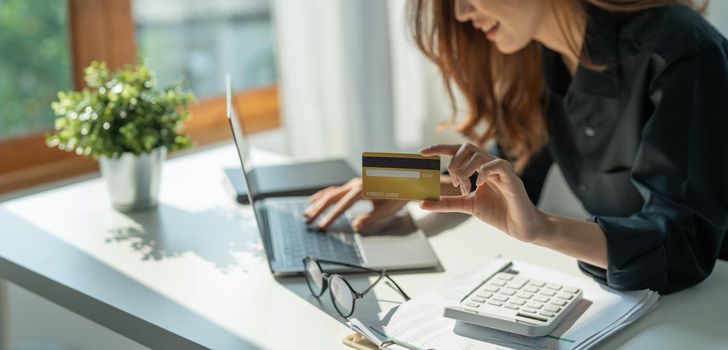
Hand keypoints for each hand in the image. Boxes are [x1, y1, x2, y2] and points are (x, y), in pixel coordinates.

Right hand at [303, 178, 407, 231]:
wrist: (407, 181)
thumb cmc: (399, 194)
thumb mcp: (387, 209)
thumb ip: (370, 218)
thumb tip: (355, 226)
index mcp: (363, 189)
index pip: (343, 205)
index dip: (331, 217)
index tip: (322, 226)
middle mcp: (356, 184)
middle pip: (332, 196)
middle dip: (318, 210)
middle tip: (308, 221)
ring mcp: (354, 183)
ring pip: (331, 193)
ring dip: (318, 204)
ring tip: (307, 213)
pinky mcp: (354, 185)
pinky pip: (335, 190)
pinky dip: (324, 196)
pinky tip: (315, 200)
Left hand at [419, 143, 552, 242]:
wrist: (520, 227)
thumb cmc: (498, 213)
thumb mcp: (467, 206)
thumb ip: (447, 203)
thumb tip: (423, 203)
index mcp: (479, 168)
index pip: (458, 150)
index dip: (440, 148)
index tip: (422, 152)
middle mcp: (490, 165)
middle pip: (467, 147)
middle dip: (454, 163)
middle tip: (455, 183)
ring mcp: (502, 170)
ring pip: (479, 154)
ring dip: (465, 170)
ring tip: (466, 188)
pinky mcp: (512, 179)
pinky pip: (497, 165)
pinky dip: (483, 172)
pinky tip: (478, 185)